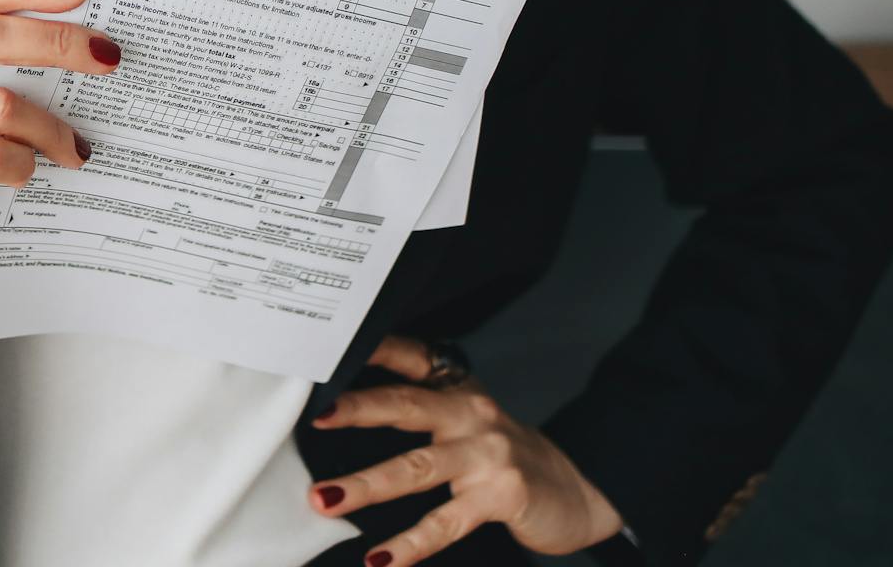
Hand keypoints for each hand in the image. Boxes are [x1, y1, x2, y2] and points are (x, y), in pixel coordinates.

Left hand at [307, 334, 625, 564]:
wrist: (578, 495)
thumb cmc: (506, 457)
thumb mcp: (468, 420)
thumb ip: (421, 407)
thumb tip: (345, 407)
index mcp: (457, 389)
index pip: (410, 357)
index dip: (372, 348)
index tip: (333, 348)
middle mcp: (471, 413)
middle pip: (405, 405)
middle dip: (357, 410)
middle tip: (314, 417)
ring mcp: (488, 454)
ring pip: (415, 468)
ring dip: (365, 485)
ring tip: (325, 498)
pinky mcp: (502, 495)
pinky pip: (446, 522)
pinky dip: (410, 543)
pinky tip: (380, 559)